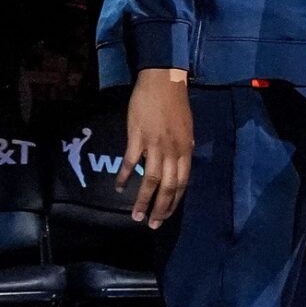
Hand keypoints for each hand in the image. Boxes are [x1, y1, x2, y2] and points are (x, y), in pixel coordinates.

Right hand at [117, 69, 191, 227]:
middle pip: (168, 186)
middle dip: (160, 208)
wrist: (163, 82)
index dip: (174, 202)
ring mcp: (155, 145)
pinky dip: (124, 176)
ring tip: (136, 215)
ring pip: (151, 179)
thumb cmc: (175, 105)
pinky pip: (130, 161)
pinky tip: (119, 187)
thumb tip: (178, 166)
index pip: (182, 183)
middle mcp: (172, 151)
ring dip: (143, 200)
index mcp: (185, 150)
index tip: (167, 216)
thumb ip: (182, 149)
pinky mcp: (137, 137)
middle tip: (152, 225)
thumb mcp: (187, 130)